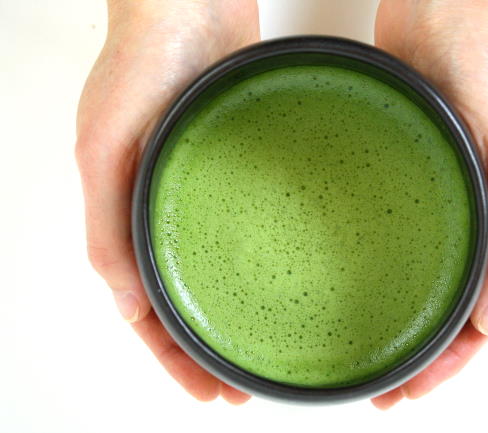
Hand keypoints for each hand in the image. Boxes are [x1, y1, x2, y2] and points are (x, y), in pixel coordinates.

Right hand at [75, 0, 258, 402]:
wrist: (186, 4)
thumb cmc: (139, 63)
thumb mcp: (105, 148)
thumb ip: (107, 226)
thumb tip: (126, 303)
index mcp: (129, 215)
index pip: (147, 309)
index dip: (172, 357)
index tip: (205, 391)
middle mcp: (165, 210)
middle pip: (184, 300)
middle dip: (205, 352)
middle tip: (237, 388)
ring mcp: (202, 192)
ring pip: (215, 271)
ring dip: (232, 314)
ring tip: (259, 351)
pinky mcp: (237, 169)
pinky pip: (245, 229)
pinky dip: (255, 264)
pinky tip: (281, 280)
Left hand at [372, 0, 487, 408]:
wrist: (451, 18)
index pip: (483, 319)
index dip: (450, 364)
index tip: (413, 393)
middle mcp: (477, 224)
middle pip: (449, 311)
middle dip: (420, 359)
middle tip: (384, 393)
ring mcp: (442, 206)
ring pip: (422, 284)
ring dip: (399, 325)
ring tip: (368, 359)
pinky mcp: (408, 183)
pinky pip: (396, 243)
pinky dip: (381, 277)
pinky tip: (354, 291)